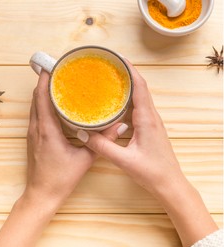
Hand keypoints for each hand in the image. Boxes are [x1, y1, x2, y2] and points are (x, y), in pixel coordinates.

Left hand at [25, 70, 125, 209]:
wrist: (42, 194)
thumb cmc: (61, 179)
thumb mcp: (85, 159)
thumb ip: (102, 142)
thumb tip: (118, 127)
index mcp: (47, 130)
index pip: (42, 98)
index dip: (45, 80)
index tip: (52, 67)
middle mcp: (37, 129)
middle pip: (36, 98)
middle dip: (45, 82)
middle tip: (59, 72)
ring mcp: (33, 133)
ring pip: (34, 106)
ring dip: (43, 93)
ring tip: (57, 84)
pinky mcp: (34, 138)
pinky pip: (36, 115)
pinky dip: (42, 104)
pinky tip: (54, 104)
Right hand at [77, 62, 217, 246]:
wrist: (169, 183)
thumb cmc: (152, 172)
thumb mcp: (124, 160)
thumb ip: (103, 146)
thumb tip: (83, 134)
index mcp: (147, 119)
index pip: (140, 87)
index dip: (130, 70)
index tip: (117, 58)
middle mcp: (151, 117)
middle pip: (140, 87)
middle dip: (126, 74)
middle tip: (108, 66)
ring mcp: (151, 122)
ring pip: (139, 97)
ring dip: (128, 86)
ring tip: (111, 80)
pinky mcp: (149, 128)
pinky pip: (138, 108)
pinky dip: (129, 100)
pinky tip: (117, 103)